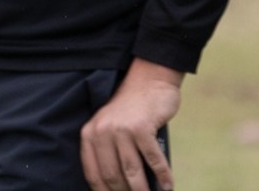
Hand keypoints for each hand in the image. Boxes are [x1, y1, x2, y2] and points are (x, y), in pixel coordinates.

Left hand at [81, 58, 182, 190]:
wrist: (150, 78)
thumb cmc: (132, 108)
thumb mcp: (111, 126)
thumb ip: (109, 151)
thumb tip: (120, 186)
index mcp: (90, 134)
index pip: (93, 174)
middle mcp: (103, 132)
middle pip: (113, 176)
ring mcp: (122, 130)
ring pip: (132, 171)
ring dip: (142, 190)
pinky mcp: (143, 128)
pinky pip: (153, 159)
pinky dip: (162, 175)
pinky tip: (168, 185)